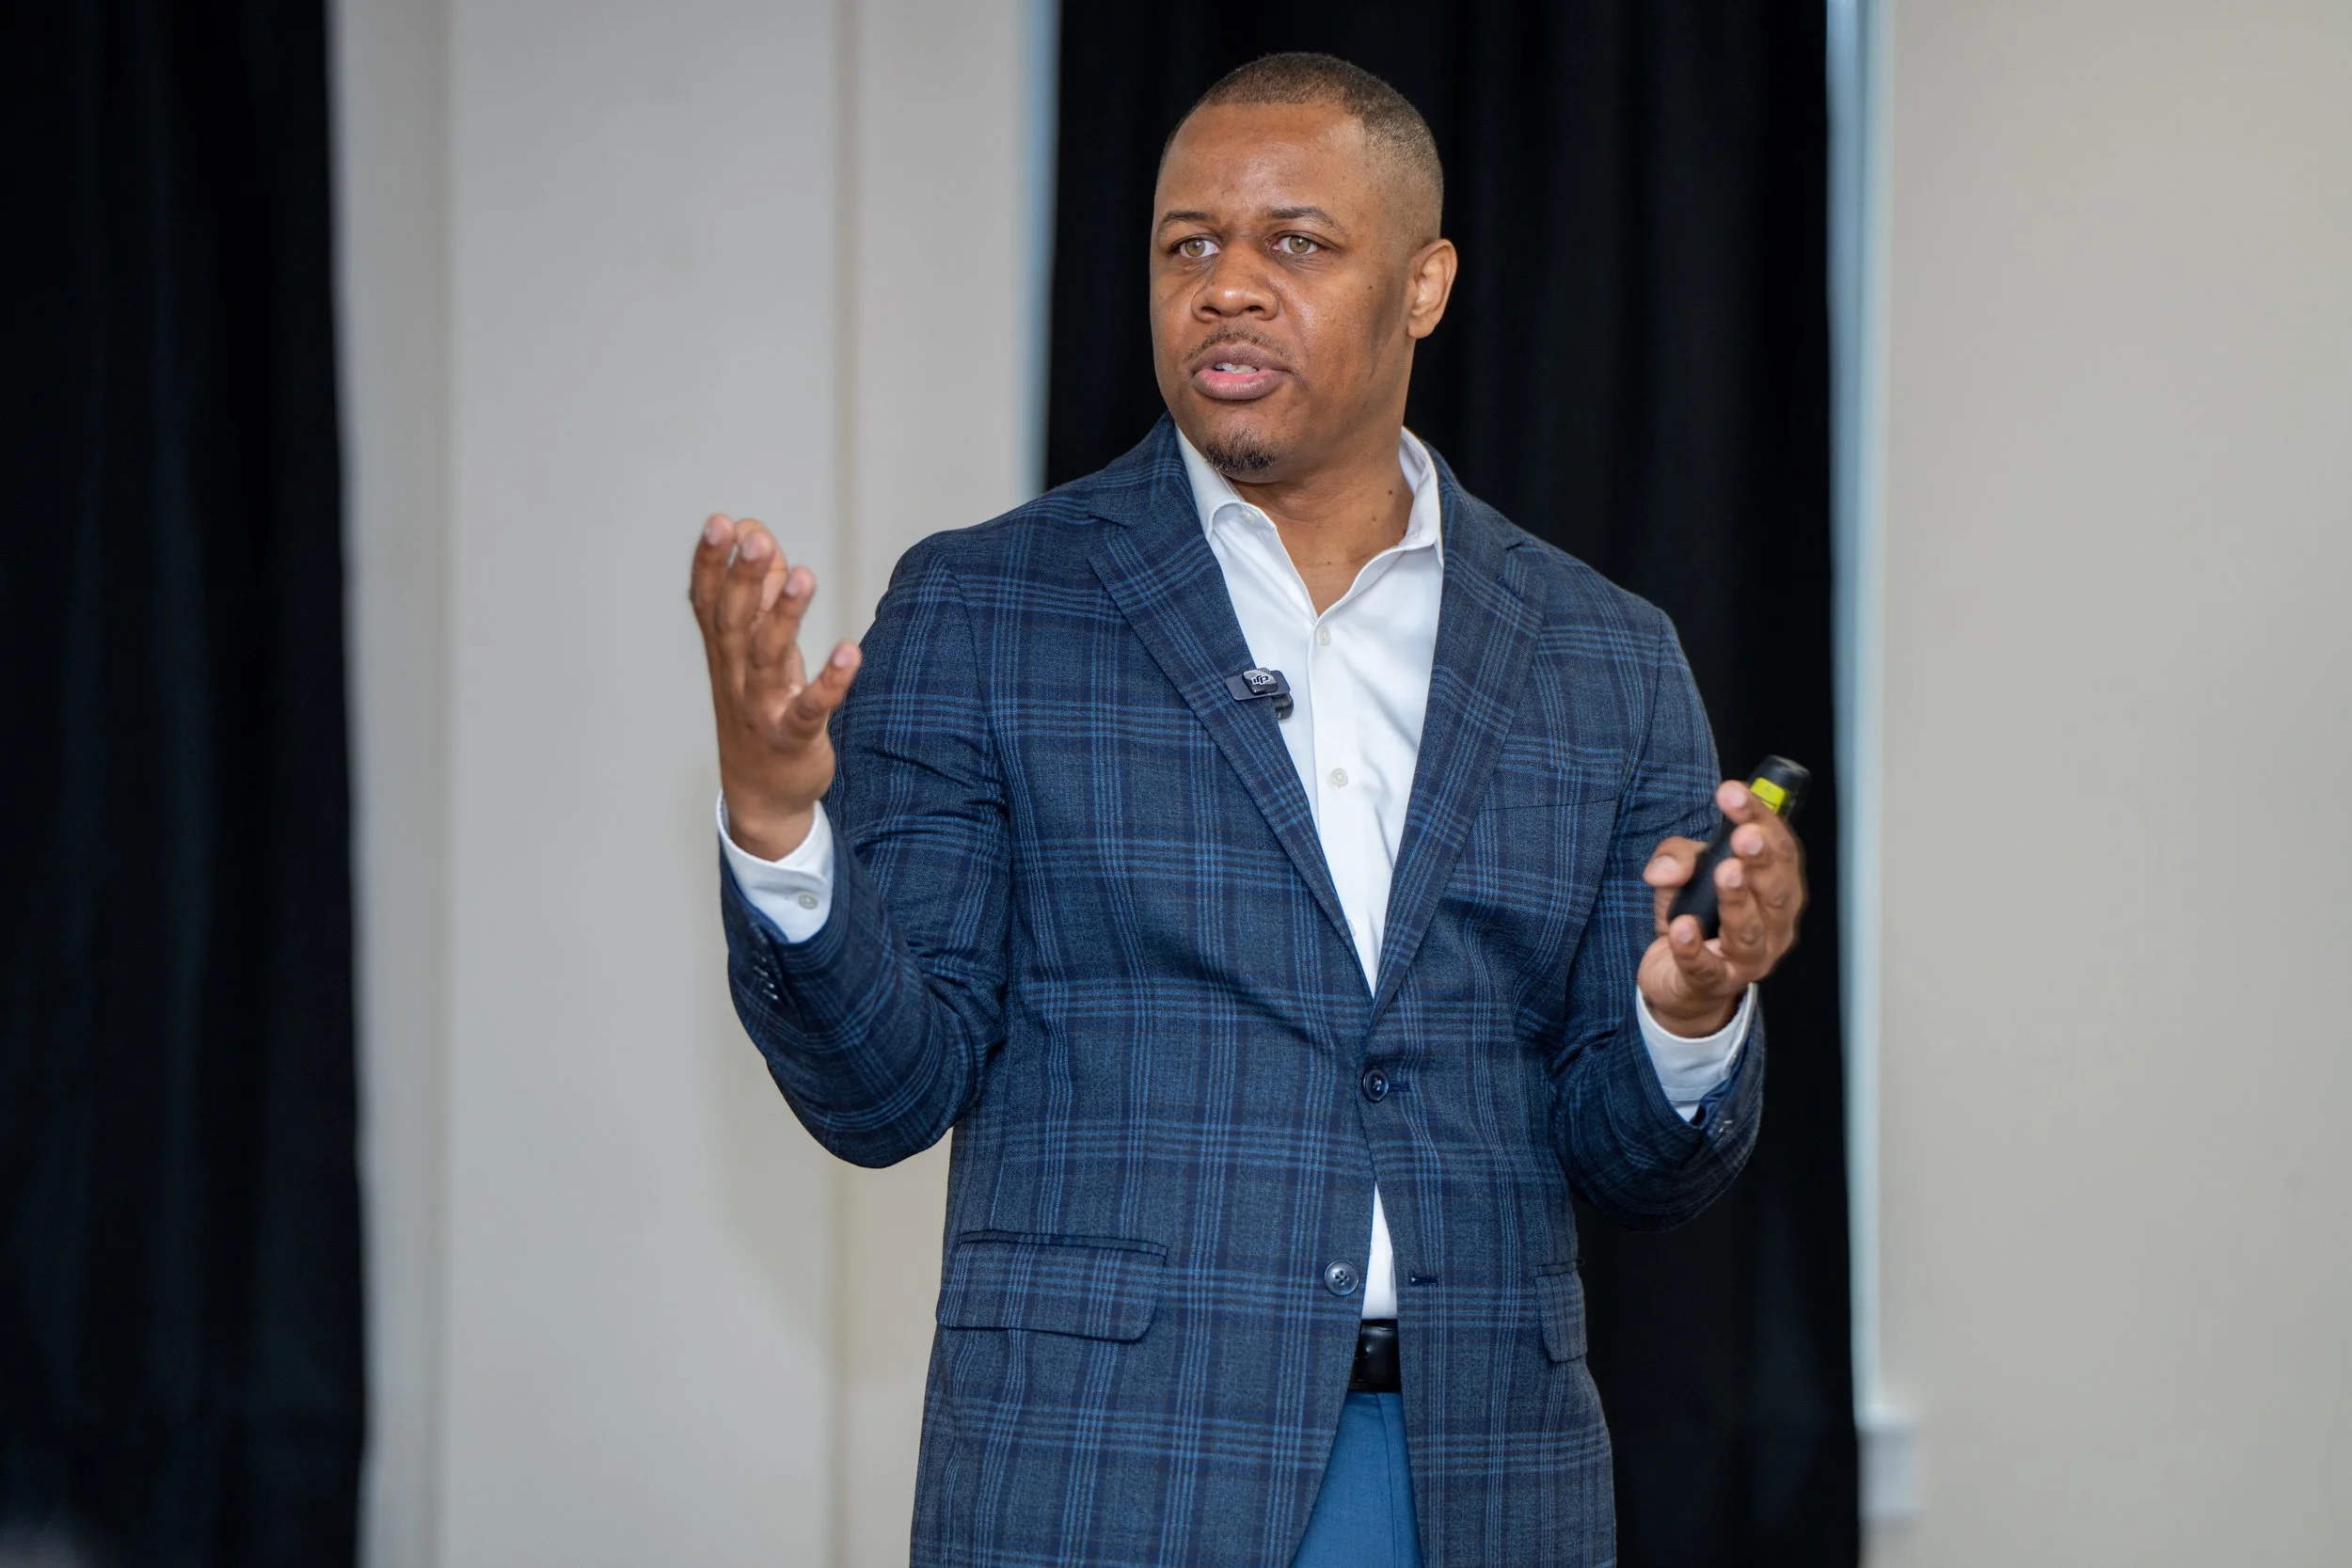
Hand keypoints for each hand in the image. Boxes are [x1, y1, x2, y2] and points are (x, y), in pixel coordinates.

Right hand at [688, 513, 861, 858]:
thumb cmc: (760, 708)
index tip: (720, 522)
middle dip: (742, 578)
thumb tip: (760, 536)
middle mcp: (737, 677)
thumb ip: (760, 593)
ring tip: (804, 576)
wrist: (761, 795)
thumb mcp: (756, 650)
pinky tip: (851, 653)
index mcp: (725, 653)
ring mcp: (763, 707)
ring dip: (784, 616)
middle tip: (753, 537)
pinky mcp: (794, 736)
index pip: (709, 601)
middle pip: (734, 621)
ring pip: (768, 657)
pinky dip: (830, 683)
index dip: (711, 563)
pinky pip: (810, 708)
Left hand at [1636, 779, 1807, 1036]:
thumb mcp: (1683, 877)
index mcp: (1776, 888)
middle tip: (1744, 834)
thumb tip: (1666, 866)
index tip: (1732, 792)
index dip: (1760, 818)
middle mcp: (1774, 925)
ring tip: (1726, 871)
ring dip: (1738, 899)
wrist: (1683, 984)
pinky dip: (1693, 947)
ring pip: (1749, 930)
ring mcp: (1749, 959)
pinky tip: (1682, 928)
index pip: (1779, 848)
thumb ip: (1677, 859)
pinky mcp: (1715, 983)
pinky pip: (1706, 966)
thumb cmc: (1697, 920)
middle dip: (1761, 859)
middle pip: (1776, 890)